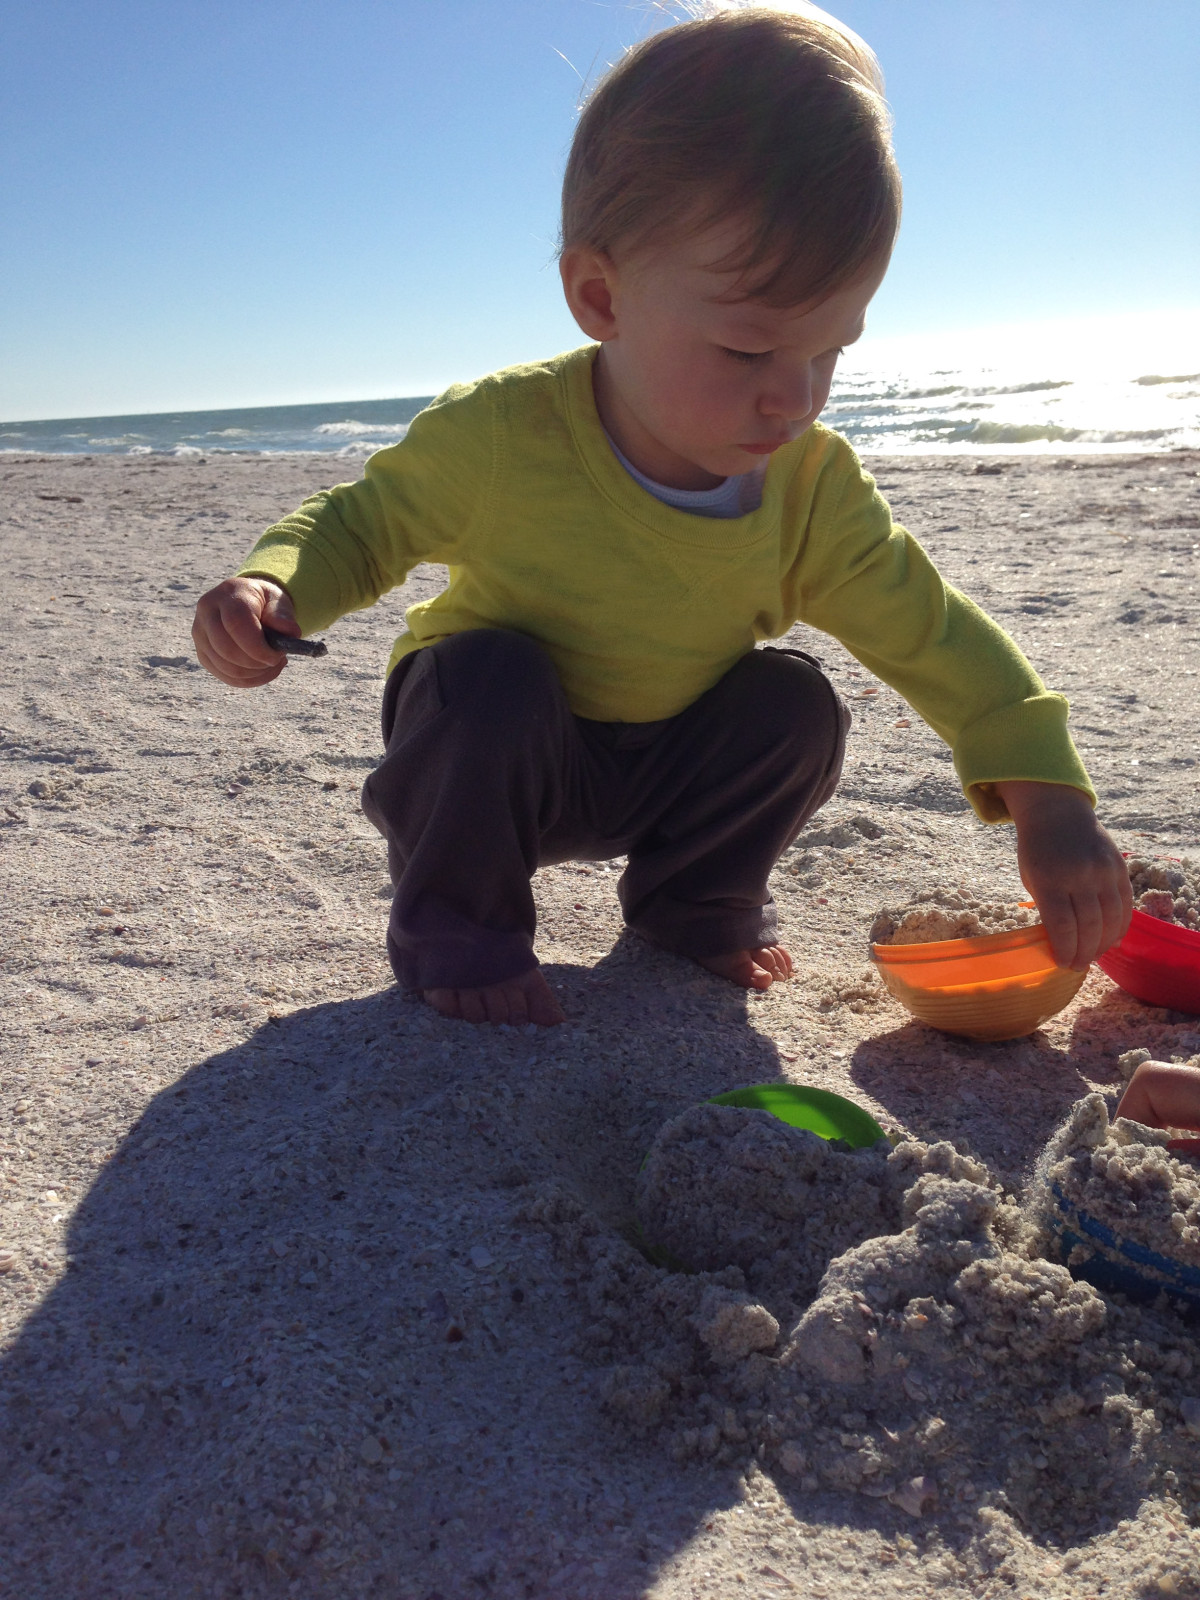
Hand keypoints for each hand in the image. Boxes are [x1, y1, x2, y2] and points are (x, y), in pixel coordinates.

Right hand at [192, 576, 298, 686]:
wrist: (247, 603)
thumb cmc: (265, 603)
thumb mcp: (278, 601)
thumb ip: (283, 615)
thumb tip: (290, 632)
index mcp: (227, 595)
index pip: (236, 624)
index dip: (257, 647)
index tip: (277, 656)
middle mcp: (207, 613)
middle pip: (227, 649)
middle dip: (257, 663)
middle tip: (277, 660)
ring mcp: (200, 635)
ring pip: (226, 667)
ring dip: (255, 673)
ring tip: (272, 664)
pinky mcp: (203, 654)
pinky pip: (225, 676)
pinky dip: (249, 680)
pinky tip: (263, 671)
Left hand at [994, 780, 1131, 969]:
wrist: (1057, 813)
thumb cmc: (1037, 851)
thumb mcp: (1031, 878)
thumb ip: (1047, 908)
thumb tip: (1063, 943)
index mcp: (1050, 879)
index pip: (1062, 925)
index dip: (1065, 950)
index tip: (1062, 964)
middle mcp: (1080, 875)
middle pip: (1089, 926)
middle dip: (1084, 952)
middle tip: (1078, 965)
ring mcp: (1103, 871)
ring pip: (1112, 919)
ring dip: (1104, 944)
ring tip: (1094, 956)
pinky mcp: (1120, 869)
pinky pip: (1125, 905)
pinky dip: (1120, 927)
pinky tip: (1112, 940)